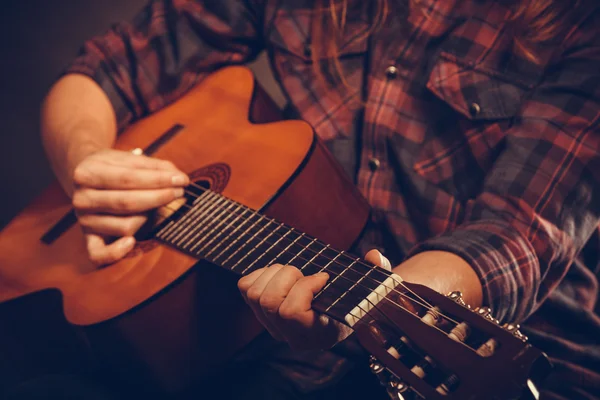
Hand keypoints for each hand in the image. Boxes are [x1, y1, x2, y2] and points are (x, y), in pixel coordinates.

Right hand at [71, 149, 188, 265]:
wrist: (84, 177)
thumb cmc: (112, 168)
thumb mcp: (127, 159)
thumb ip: (153, 166)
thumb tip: (177, 177)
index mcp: (86, 173)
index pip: (129, 178)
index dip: (159, 180)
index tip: (181, 179)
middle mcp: (81, 198)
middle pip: (127, 203)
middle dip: (159, 197)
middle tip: (179, 192)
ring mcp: (84, 220)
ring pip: (124, 226)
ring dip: (148, 218)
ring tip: (158, 207)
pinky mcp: (88, 238)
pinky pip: (99, 254)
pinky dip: (116, 252)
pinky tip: (132, 242)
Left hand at [237, 249, 391, 349]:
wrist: (339, 310)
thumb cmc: (356, 299)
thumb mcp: (371, 288)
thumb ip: (377, 273)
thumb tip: (374, 256)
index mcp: (316, 335)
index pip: (291, 314)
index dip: (304, 288)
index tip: (324, 278)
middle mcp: (289, 335)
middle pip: (269, 301)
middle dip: (289, 277)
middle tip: (307, 275)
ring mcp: (271, 325)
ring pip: (256, 294)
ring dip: (275, 273)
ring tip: (296, 273)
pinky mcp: (258, 310)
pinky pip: (246, 288)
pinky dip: (260, 273)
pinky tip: (280, 274)